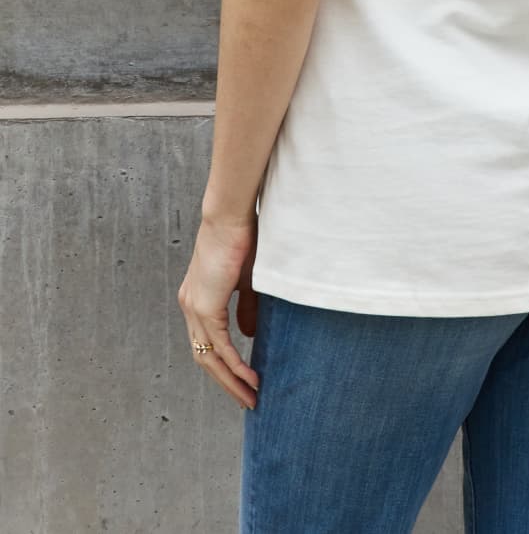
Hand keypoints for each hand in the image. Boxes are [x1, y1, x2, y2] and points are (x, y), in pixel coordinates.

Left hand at [177, 215, 260, 409]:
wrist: (231, 215)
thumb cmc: (242, 237)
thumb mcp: (247, 279)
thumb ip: (245, 308)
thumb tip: (248, 336)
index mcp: (197, 298)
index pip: (206, 343)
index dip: (223, 365)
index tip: (242, 381)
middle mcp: (190, 306)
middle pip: (204, 357)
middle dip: (226, 383)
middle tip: (247, 400)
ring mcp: (194, 307)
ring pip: (209, 357)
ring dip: (231, 380)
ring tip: (251, 396)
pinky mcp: (205, 306)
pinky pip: (220, 346)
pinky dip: (235, 364)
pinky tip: (250, 377)